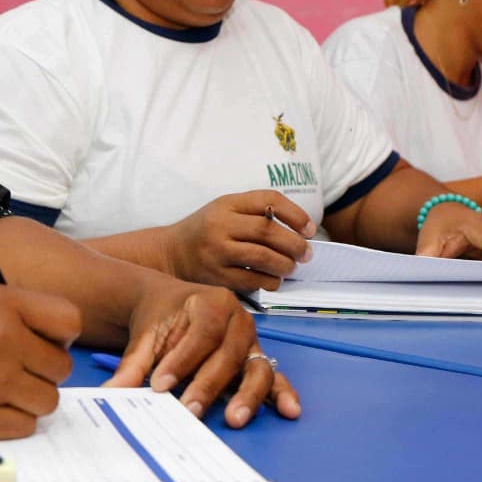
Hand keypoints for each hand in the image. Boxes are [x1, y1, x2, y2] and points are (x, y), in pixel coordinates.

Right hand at [0, 284, 79, 438]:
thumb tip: (55, 343)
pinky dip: (9, 423)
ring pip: (47, 401)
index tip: (41, 344)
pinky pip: (24, 427)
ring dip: (28, 401)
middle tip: (10, 373)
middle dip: (41, 373)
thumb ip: (10, 314)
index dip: (59, 337)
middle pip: (61, 367)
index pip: (69, 321)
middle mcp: (0, 338)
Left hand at [104, 283, 300, 427]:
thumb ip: (133, 364)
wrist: (171, 305)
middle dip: (208, 385)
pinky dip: (282, 394)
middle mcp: (239, 321)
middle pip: (229, 355)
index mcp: (212, 303)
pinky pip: (273, 377)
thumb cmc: (162, 317)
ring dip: (248, 395)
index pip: (201, 335)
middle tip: (189, 410)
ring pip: (256, 368)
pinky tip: (288, 410)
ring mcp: (252, 342)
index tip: (160, 385)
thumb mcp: (146, 335)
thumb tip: (112, 390)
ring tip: (234, 418)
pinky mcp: (257, 361)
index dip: (183, 361)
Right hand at [167, 190, 315, 290]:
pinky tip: (273, 280)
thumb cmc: (207, 231)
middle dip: (295, 244)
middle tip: (306, 253)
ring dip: (285, 265)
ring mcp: (217, 252)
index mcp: (226, 204)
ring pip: (262, 257)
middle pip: (268, 231)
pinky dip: (270, 281)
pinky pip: (252, 281)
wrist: (171, 253)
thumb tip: (300, 230)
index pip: (268, 199)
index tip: (309, 228)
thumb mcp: (225, 210)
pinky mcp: (216, 276)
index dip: (295, 213)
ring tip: (290, 267)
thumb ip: (256, 213)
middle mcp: (220, 225)